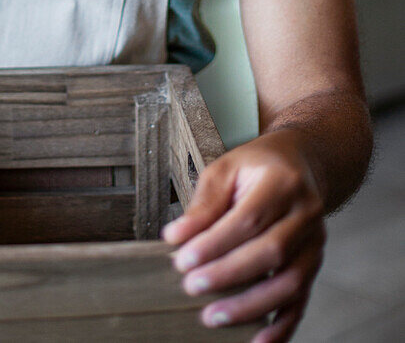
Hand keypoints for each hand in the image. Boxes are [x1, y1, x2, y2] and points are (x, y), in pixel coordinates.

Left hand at [162, 130, 325, 342]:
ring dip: (251, 306)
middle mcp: (306, 214)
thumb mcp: (227, 169)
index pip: (248, 219)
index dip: (214, 243)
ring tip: (213, 317)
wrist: (300, 165)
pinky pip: (301, 301)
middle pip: (271, 252)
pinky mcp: (314, 265)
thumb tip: (175, 237)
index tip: (182, 260)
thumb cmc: (257, 166)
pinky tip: (257, 342)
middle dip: (228, 275)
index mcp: (283, 183)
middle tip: (192, 287)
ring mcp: (315, 243)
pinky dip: (281, 326)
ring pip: (289, 282)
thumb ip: (204, 204)